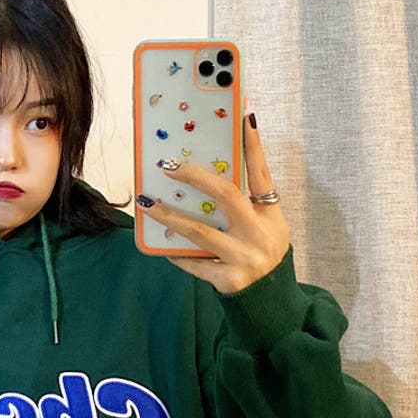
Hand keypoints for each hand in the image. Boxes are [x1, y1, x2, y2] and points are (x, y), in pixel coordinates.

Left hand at [140, 114, 290, 293]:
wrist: (269, 300)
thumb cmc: (260, 253)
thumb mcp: (265, 227)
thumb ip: (243, 206)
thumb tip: (206, 178)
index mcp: (270, 215)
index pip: (262, 174)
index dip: (254, 146)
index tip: (244, 118)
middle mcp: (259, 234)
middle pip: (226, 196)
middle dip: (196, 177)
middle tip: (169, 166)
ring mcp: (244, 257)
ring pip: (199, 231)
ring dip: (169, 217)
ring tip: (146, 204)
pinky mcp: (228, 279)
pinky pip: (194, 263)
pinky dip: (176, 253)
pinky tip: (161, 246)